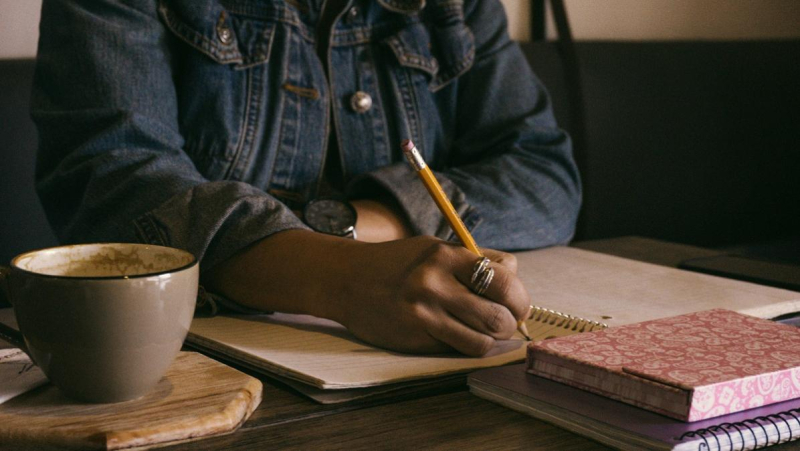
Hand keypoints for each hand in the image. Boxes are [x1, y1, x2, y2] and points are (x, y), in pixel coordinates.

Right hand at [203, 231, 530, 356]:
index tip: (515, 300)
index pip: (504, 275)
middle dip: (512, 318)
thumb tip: (514, 277)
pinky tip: (458, 336)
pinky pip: (458, 349)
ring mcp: (425, 313)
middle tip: (508, 321)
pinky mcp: (415, 338)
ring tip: (484, 331)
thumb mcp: (432, 248)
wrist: (345, 280)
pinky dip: (467, 346)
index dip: (517, 292)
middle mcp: (436, 283)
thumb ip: (472, 259)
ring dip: (492, 338)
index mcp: (446, 254)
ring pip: (485, 338)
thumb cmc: (397, 264)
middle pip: (501, 310)